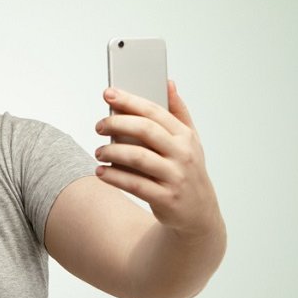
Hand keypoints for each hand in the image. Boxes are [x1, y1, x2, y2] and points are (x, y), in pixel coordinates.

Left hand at [94, 80, 222, 237]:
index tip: (109, 94)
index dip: (130, 101)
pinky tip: (102, 172)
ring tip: (99, 152)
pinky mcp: (166, 199)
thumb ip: (179, 111)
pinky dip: (115, 177)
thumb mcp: (191, 140)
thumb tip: (168, 83)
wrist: (198, 213)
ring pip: (138, 157)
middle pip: (145, 131)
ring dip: (112, 152)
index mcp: (185, 136)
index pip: (155, 112)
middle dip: (117, 124)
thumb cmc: (188, 171)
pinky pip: (135, 185)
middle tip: (99, 126)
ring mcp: (175, 177)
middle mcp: (182, 154)